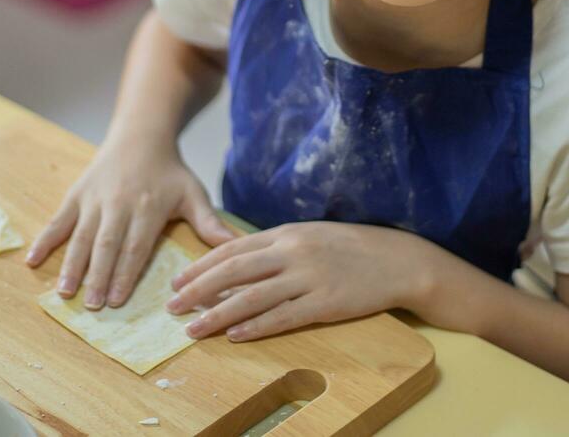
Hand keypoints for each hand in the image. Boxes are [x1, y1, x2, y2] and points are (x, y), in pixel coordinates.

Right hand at [25, 142, 234, 307]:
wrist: (140, 134)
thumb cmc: (169, 171)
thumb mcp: (193, 192)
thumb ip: (209, 222)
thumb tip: (234, 246)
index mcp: (148, 207)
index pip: (135, 245)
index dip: (126, 272)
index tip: (118, 299)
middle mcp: (118, 203)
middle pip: (106, 245)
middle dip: (98, 276)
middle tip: (91, 305)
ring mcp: (94, 199)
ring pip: (81, 236)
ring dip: (71, 265)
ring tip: (64, 292)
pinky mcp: (76, 194)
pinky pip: (58, 220)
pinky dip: (44, 240)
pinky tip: (31, 261)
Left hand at [165, 222, 428, 341]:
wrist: (397, 260)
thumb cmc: (351, 248)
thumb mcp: (310, 236)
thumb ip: (276, 246)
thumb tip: (237, 261)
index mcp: (286, 233)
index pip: (232, 249)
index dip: (201, 266)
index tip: (177, 280)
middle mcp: (293, 252)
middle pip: (233, 271)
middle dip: (197, 289)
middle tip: (171, 307)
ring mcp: (309, 278)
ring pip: (252, 298)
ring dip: (217, 315)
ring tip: (193, 329)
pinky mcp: (326, 303)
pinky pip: (283, 317)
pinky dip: (255, 327)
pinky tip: (235, 336)